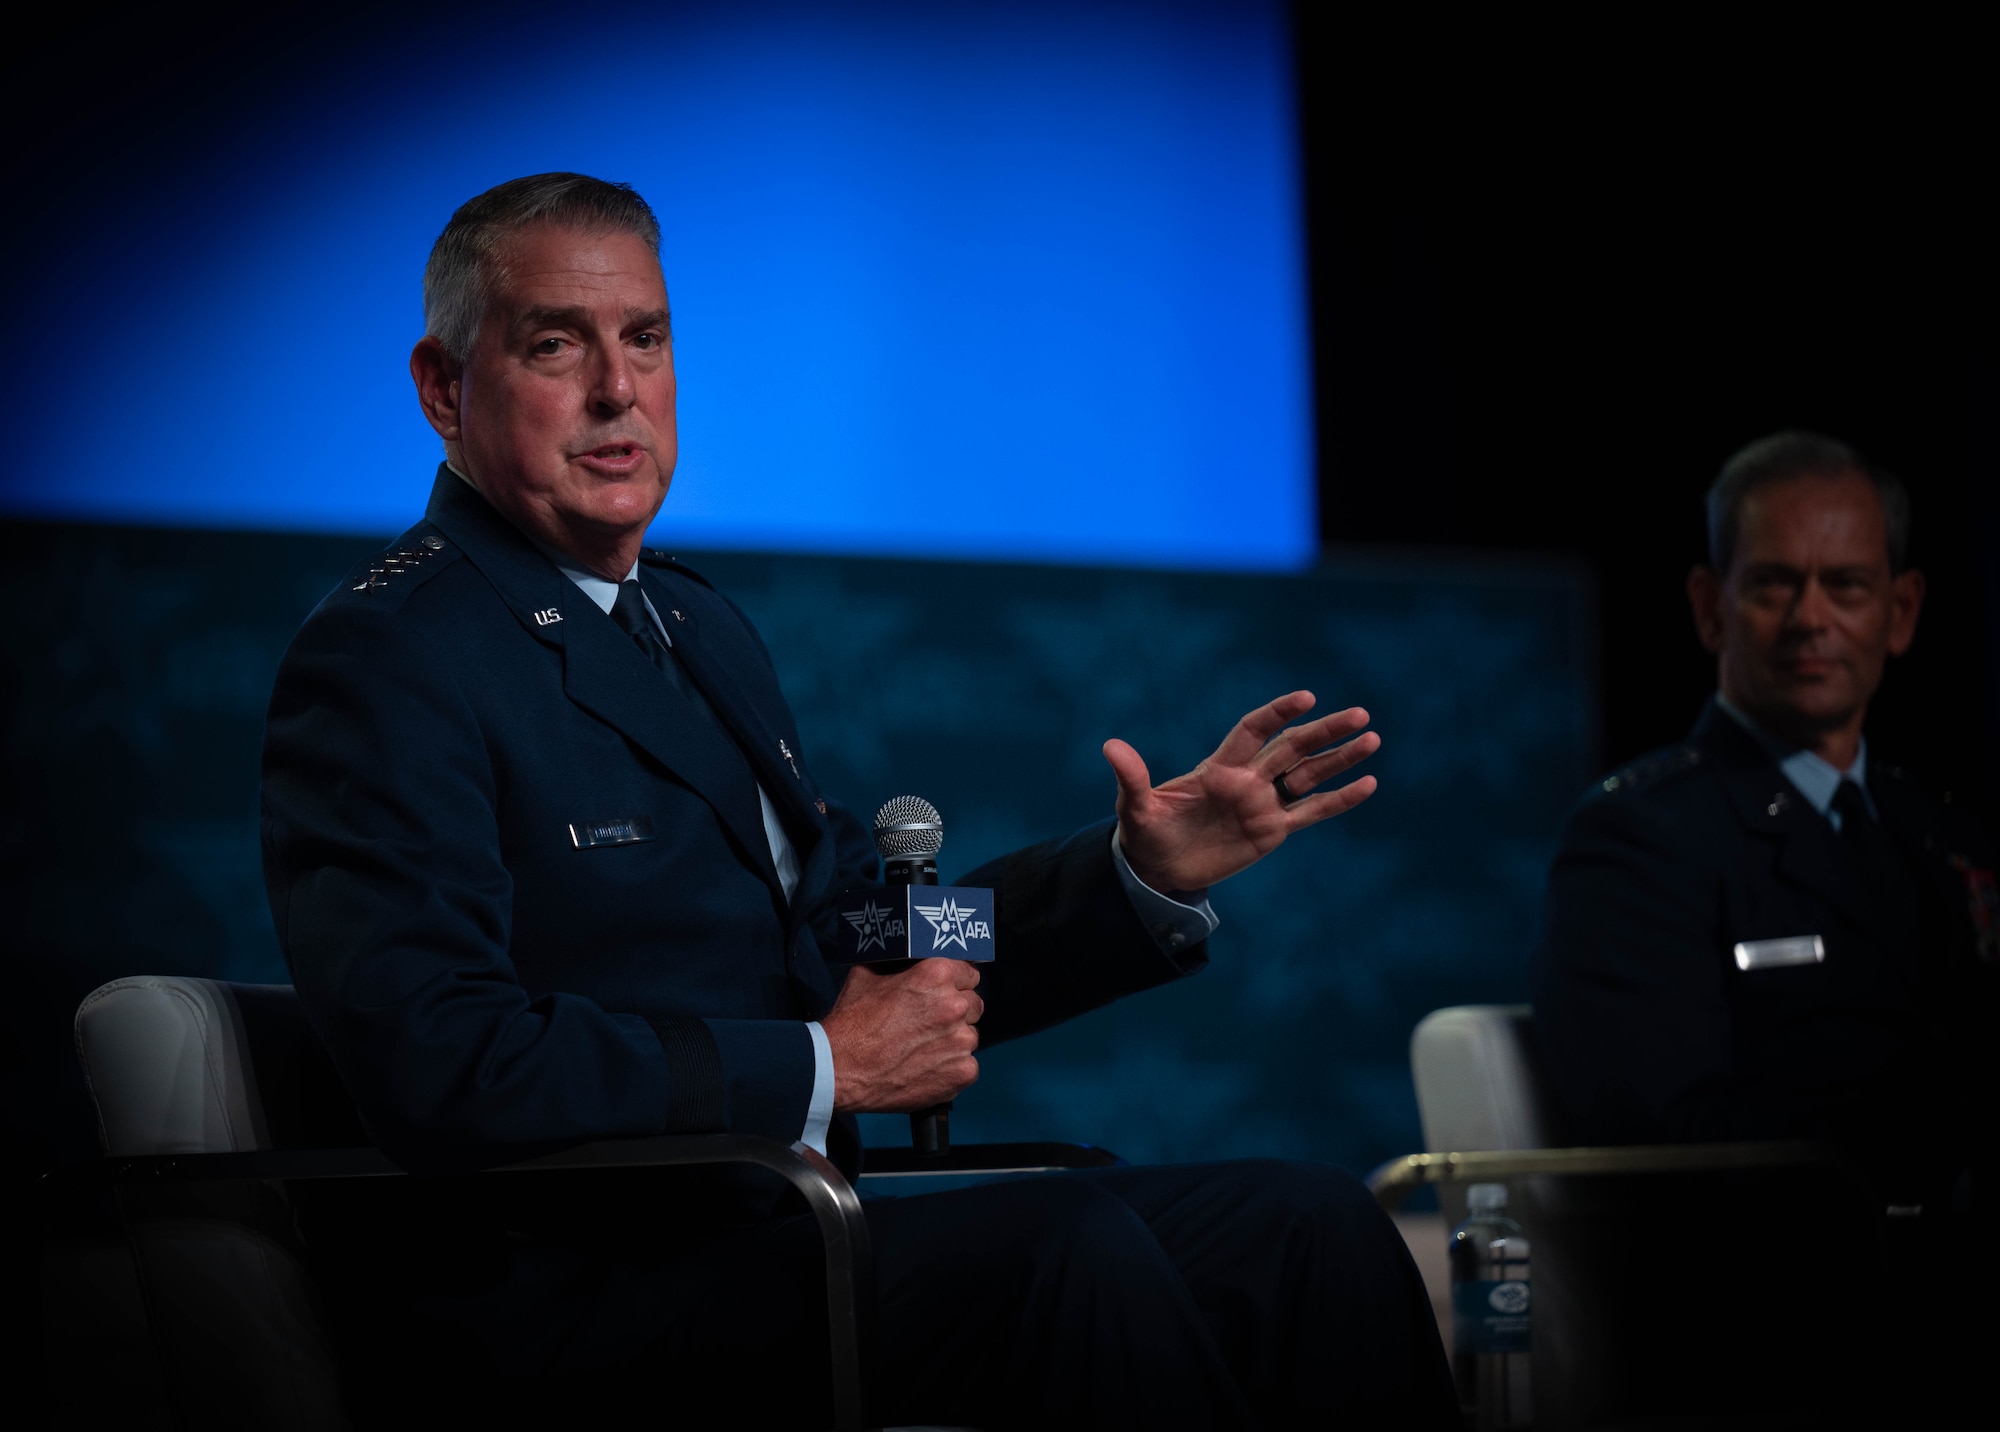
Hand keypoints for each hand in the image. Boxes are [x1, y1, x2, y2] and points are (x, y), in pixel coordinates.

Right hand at [821, 959, 983, 1112]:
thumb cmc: (851, 1023)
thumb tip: (904, 960)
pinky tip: (927, 1069)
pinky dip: (951, 1069)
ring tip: (923, 1050)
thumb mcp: (867, 975)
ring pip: (970, 1037)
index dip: (956, 984)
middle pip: (973, 1005)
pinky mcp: (962, 1072)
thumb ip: (897, 965)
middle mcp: (955, 1005)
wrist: (840, 1069)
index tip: (946, 994)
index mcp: (937, 975)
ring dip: (953, 1042)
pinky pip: (967, 1066)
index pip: (970, 974)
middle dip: (957, 1013)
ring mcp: (961, 1041)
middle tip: (931, 1024)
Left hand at [1105, 691, 1379, 892]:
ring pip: (1308, 775)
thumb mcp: (1135, 809)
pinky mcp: (1272, 831)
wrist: (1157, 868)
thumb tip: (1110, 746)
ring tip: (1371, 739)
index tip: (1306, 698)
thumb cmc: (1145, 833)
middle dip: (1325, 732)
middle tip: (1360, 715)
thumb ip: (1131, 778)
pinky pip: (1311, 812)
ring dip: (1338, 759)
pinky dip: (1339, 799)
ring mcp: (1263, 804)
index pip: (1255, 731)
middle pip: (1292, 748)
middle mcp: (1247, 780)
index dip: (1279, 713)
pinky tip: (1367, 783)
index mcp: (1219, 767)